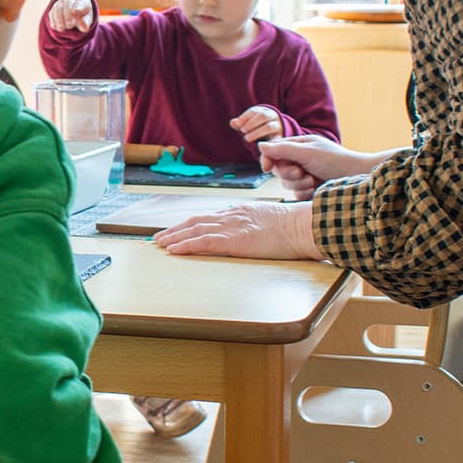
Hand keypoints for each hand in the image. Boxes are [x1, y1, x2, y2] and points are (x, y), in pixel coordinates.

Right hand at [47, 0, 94, 33]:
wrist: (74, 11)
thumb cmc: (82, 15)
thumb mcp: (87, 19)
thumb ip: (85, 23)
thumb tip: (84, 28)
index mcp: (81, 0)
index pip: (80, 2)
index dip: (78, 6)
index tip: (76, 11)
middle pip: (68, 4)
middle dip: (68, 15)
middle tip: (70, 26)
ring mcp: (60, 3)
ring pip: (58, 8)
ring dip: (59, 19)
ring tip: (61, 29)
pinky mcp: (53, 9)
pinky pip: (52, 13)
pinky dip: (53, 20)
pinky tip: (55, 27)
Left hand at [154, 199, 320, 259]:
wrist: (304, 225)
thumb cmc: (295, 226)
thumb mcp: (271, 222)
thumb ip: (258, 225)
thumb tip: (255, 233)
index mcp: (240, 212)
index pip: (208, 217)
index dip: (190, 224)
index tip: (177, 230)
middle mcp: (231, 216)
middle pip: (196, 221)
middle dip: (175, 230)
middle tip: (159, 238)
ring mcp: (232, 227)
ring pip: (195, 230)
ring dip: (174, 238)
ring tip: (159, 244)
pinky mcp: (235, 240)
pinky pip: (203, 242)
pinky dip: (186, 245)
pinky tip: (173, 250)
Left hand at [231, 105, 283, 142]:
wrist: (276, 134)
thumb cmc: (258, 128)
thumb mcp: (249, 124)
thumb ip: (241, 123)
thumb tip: (232, 122)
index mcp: (264, 111)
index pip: (254, 111)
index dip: (244, 117)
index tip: (237, 125)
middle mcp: (272, 116)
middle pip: (263, 116)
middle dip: (251, 123)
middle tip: (243, 131)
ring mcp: (278, 126)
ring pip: (269, 127)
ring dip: (257, 132)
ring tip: (247, 139)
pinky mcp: (281, 137)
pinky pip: (275, 139)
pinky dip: (266, 143)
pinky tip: (258, 147)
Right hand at [257, 135, 386, 200]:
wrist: (356, 176)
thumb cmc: (335, 160)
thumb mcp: (307, 152)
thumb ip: (283, 150)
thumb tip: (261, 145)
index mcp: (299, 146)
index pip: (274, 152)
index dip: (269, 160)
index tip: (268, 168)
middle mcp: (300, 160)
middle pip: (279, 170)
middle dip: (289, 174)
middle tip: (301, 173)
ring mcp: (304, 175)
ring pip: (286, 184)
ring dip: (298, 184)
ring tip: (312, 181)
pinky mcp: (309, 189)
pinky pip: (296, 194)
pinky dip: (304, 193)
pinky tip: (315, 189)